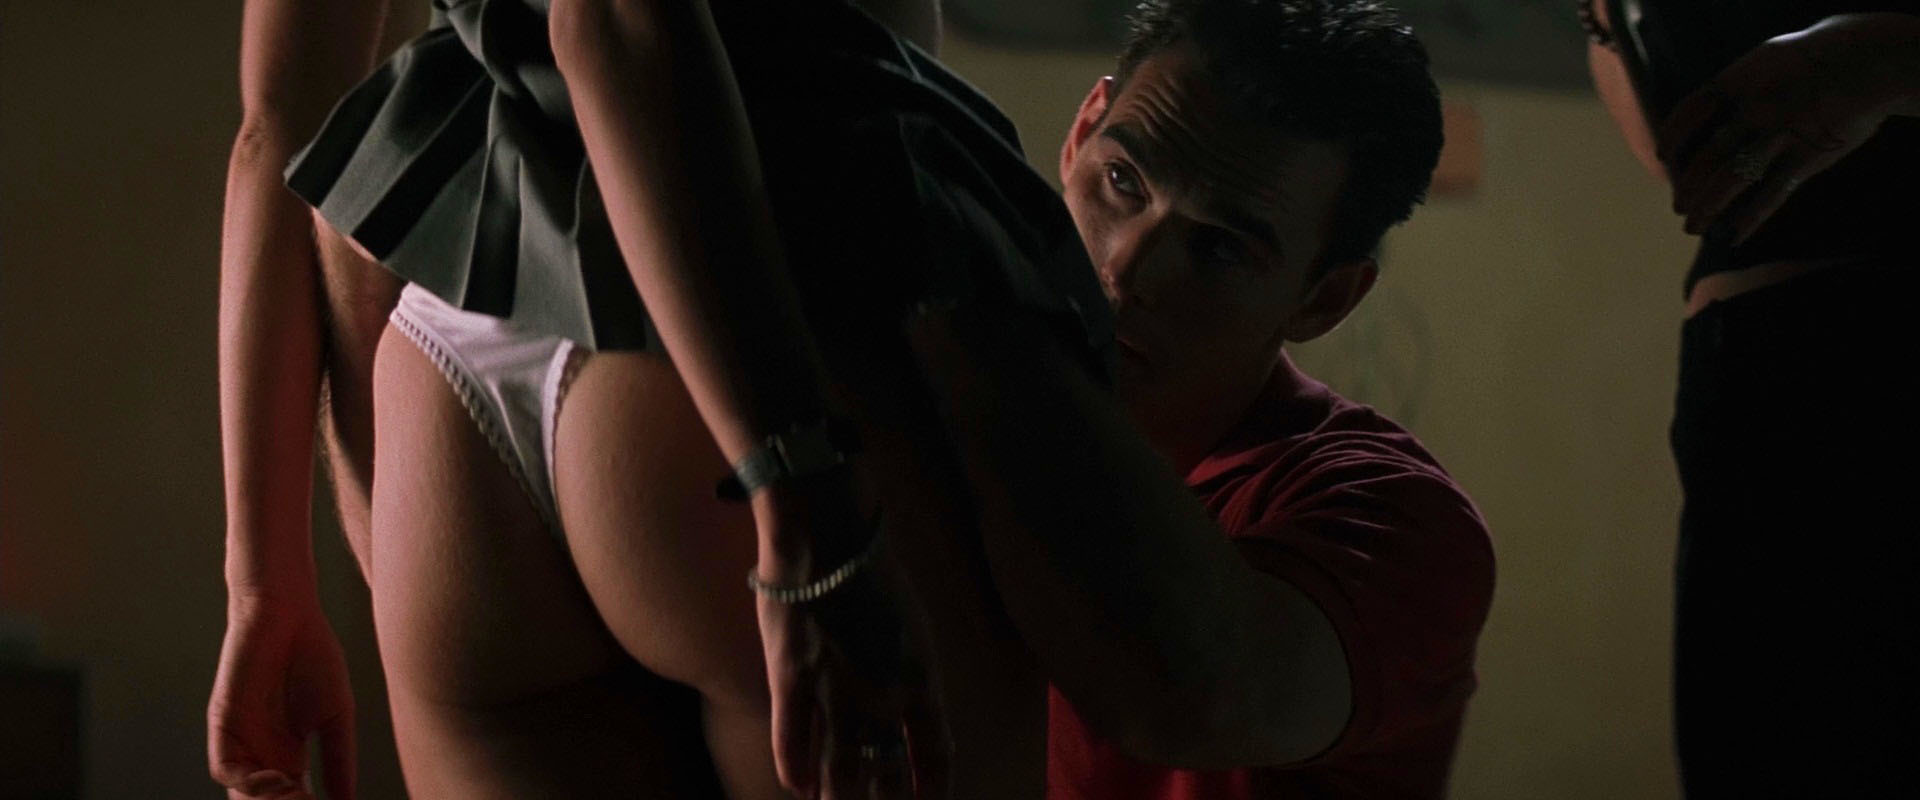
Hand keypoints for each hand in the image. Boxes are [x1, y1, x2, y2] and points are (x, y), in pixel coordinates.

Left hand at [208, 594, 355, 799]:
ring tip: (299, 797)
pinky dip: (249, 784)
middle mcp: (260, 754)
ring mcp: (239, 742)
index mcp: (287, 755)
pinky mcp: (223, 725)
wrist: (289, 614)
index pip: (295, 798)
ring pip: (243, 795)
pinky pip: (225, 769)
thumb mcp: (336, 717)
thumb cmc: (314, 658)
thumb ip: (339, 759)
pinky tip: (280, 779)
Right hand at [754, 498, 952, 798]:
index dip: (933, 786)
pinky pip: (791, 737)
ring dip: (838, 795)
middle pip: (884, 770)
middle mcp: (882, 693)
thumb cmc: (871, 578)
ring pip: (838, 767)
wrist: (827, 534)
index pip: (936, 751)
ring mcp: (835, 688)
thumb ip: (910, 678)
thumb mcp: (910, 632)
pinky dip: (795, 766)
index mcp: (920, 679)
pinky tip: (799, 786)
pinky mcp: (791, 676)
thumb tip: (911, 713)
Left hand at [1662, 13, 1919, 244]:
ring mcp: (1781, 136)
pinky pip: (1773, 194)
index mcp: (1738, 84)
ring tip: (1693, 227)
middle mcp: (1755, 111)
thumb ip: (1732, 89)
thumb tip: (1699, 121)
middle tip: (1678, 207)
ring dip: (1707, 208)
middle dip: (1687, 188)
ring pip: (1732, 180)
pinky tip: (1735, 237)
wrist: (1862, 64)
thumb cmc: (1807, 62)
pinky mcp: (1807, 158)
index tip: (1663, 157)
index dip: (1672, 137)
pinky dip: (1752, 219)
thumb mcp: (1762, 62)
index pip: (1688, 113)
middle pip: (1707, 157)